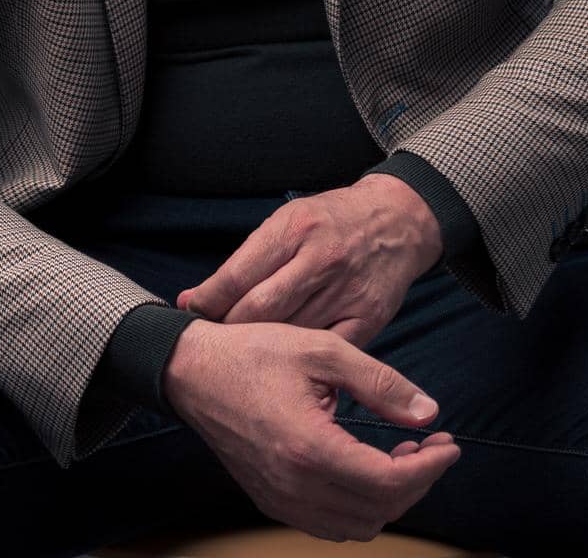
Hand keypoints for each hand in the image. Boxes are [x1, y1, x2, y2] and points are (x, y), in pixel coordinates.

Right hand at [160, 314, 460, 542]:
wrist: (192, 370)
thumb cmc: (253, 352)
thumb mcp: (322, 350)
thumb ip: (379, 382)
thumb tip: (427, 413)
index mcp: (309, 447)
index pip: (389, 483)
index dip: (430, 468)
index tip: (448, 443)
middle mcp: (294, 485)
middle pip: (379, 511)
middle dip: (417, 480)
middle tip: (429, 444)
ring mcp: (279, 499)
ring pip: (356, 526)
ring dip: (388, 497)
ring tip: (399, 454)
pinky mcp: (270, 500)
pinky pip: (328, 523)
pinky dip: (358, 506)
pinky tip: (363, 465)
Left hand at [175, 173, 443, 348]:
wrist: (397, 222)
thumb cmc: (331, 221)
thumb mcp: (289, 219)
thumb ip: (249, 258)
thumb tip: (198, 298)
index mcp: (295, 230)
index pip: (237, 276)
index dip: (206, 301)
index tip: (190, 312)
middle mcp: (320, 260)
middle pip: (259, 310)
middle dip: (228, 330)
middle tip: (213, 339)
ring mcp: (347, 291)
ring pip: (289, 335)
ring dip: (261, 349)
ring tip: (241, 355)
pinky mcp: (369, 318)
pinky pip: (326, 351)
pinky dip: (303, 362)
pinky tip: (285, 367)